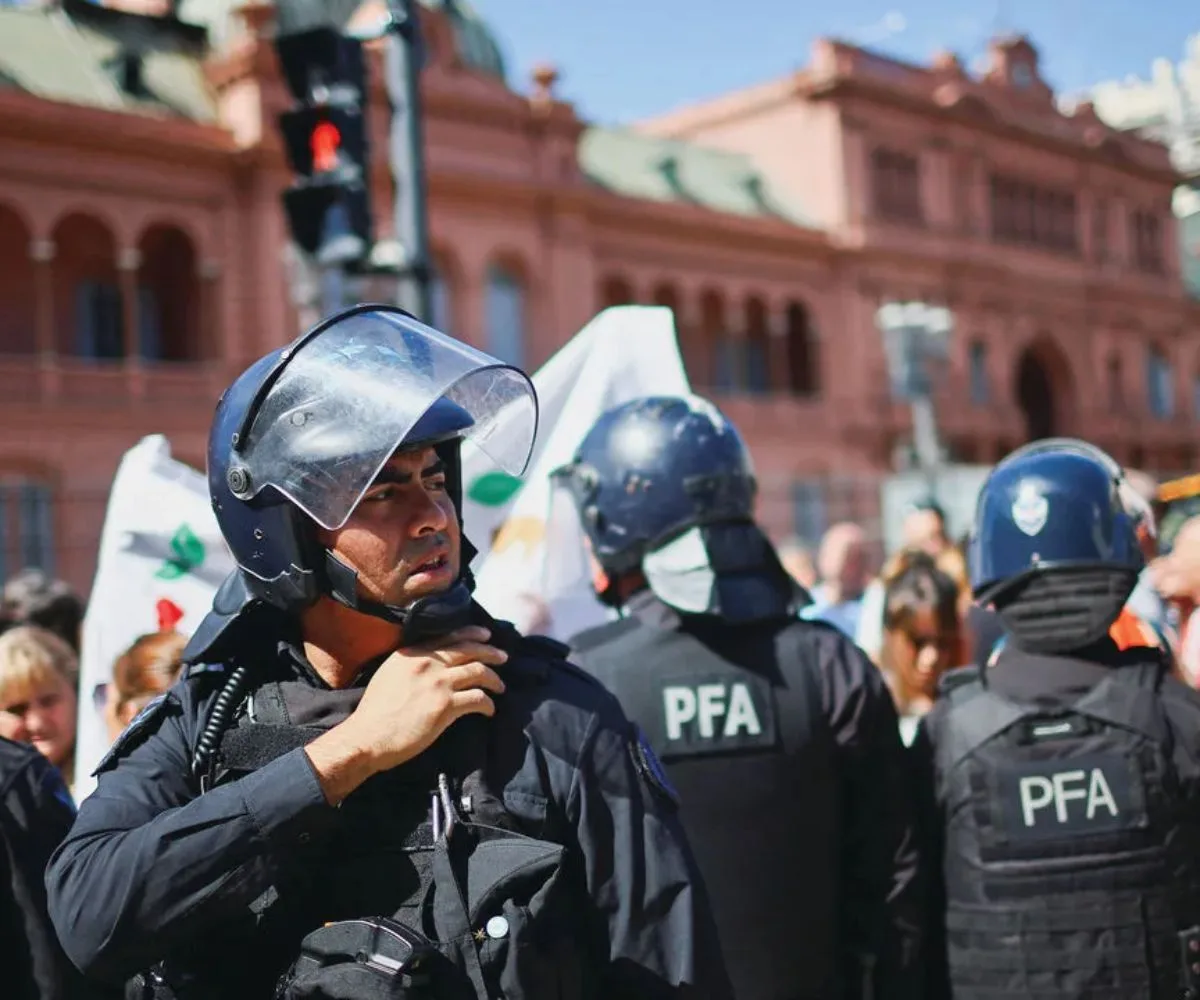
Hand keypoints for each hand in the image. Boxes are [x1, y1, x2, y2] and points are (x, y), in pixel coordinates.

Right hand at [305, 626, 507, 802]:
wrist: (368, 736)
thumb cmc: (374, 712)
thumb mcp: (390, 674)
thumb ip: (412, 664)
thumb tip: (431, 665)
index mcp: (413, 653)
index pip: (448, 637)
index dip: (471, 634)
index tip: (485, 636)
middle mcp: (428, 663)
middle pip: (469, 650)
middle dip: (490, 652)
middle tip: (503, 657)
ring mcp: (439, 683)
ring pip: (478, 671)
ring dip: (494, 679)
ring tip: (500, 687)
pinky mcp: (446, 706)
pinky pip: (478, 699)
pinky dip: (488, 704)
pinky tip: (489, 710)